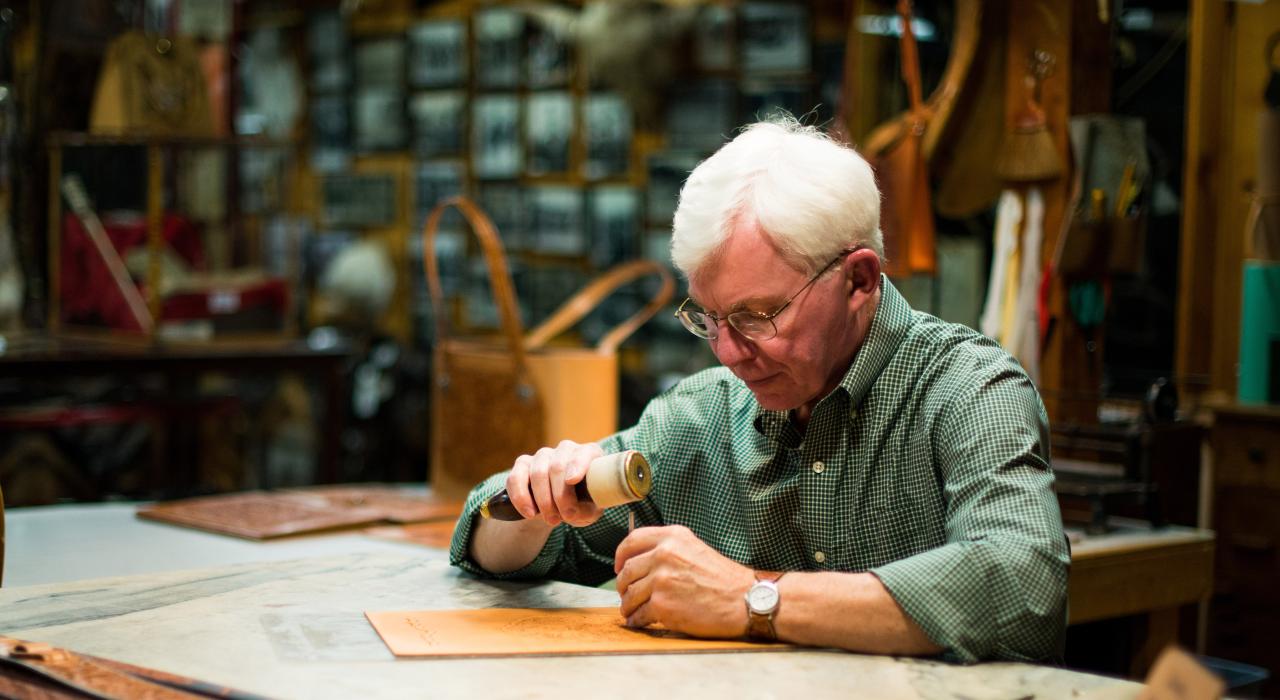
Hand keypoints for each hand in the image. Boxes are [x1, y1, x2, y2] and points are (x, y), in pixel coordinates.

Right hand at [505, 440, 604, 527]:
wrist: (560, 508)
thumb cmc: (582, 505)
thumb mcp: (590, 511)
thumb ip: (586, 510)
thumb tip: (574, 511)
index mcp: (588, 455)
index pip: (583, 454)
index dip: (577, 465)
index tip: (571, 480)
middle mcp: (566, 449)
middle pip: (558, 467)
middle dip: (560, 496)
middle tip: (566, 516)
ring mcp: (543, 454)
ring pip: (538, 473)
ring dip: (544, 500)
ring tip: (552, 519)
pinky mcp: (523, 463)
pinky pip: (516, 477)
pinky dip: (521, 497)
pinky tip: (529, 514)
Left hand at [614, 525, 754, 638]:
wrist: (744, 600)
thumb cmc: (723, 578)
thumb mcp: (695, 548)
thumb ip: (668, 549)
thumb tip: (639, 560)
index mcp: (672, 537)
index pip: (631, 541)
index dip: (621, 556)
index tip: (619, 567)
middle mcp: (664, 554)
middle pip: (627, 570)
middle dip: (623, 585)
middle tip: (628, 593)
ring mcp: (661, 580)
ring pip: (629, 594)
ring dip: (628, 605)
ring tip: (633, 610)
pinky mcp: (662, 605)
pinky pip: (638, 614)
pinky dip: (636, 620)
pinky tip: (640, 621)